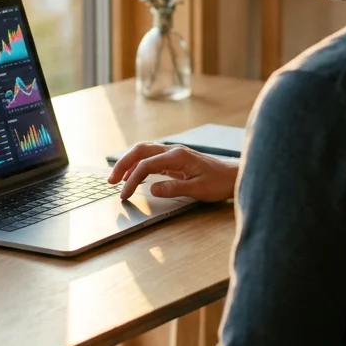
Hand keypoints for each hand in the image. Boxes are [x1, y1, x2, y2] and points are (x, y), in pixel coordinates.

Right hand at [109, 143, 238, 201]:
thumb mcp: (198, 190)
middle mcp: (173, 151)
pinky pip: (151, 159)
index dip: (132, 179)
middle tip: (111, 181)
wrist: (234, 176)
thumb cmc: (219, 183)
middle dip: (123, 164)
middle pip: (140, 151)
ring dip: (129, 164)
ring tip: (117, 180)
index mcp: (178, 156)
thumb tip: (151, 189)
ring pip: (144, 153)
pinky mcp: (175, 161)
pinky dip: (139, 166)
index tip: (125, 194)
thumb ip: (174, 188)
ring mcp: (173, 155)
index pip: (146, 165)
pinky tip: (134, 177)